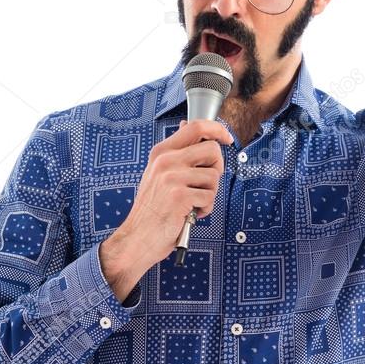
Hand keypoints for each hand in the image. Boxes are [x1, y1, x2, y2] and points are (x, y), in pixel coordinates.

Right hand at [116, 118, 233, 268]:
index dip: (217, 130)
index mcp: (161, 152)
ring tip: (193, 202)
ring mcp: (172, 177)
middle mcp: (166, 161)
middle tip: (205, 184)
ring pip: (214, 176)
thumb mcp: (158, 173)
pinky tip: (191, 213)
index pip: (196, 126)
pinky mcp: (180, 196)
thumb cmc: (152, 209)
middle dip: (217, 168)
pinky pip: (210, 196)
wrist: (138, 236)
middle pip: (212, 149)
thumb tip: (187, 127)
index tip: (226, 138)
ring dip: (210, 194)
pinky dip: (205, 208)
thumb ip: (176, 152)